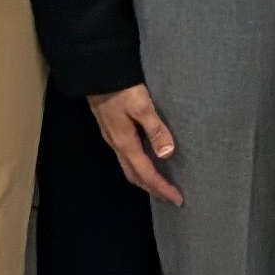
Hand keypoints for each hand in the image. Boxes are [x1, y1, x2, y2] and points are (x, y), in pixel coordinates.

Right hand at [89, 85, 183, 205]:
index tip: (178, 199)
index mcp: (125, 143)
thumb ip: (155, 129)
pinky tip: (146, 160)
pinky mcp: (111, 131)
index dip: (162, 188)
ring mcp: (112, 139)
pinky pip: (126, 158)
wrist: (96, 74)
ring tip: (160, 184)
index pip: (146, 173)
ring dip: (144, 179)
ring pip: (129, 168)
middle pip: (135, 176)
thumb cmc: (121, 89)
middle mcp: (117, 145)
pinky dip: (138, 167)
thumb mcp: (142, 106)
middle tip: (170, 197)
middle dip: (153, 189)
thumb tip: (167, 154)